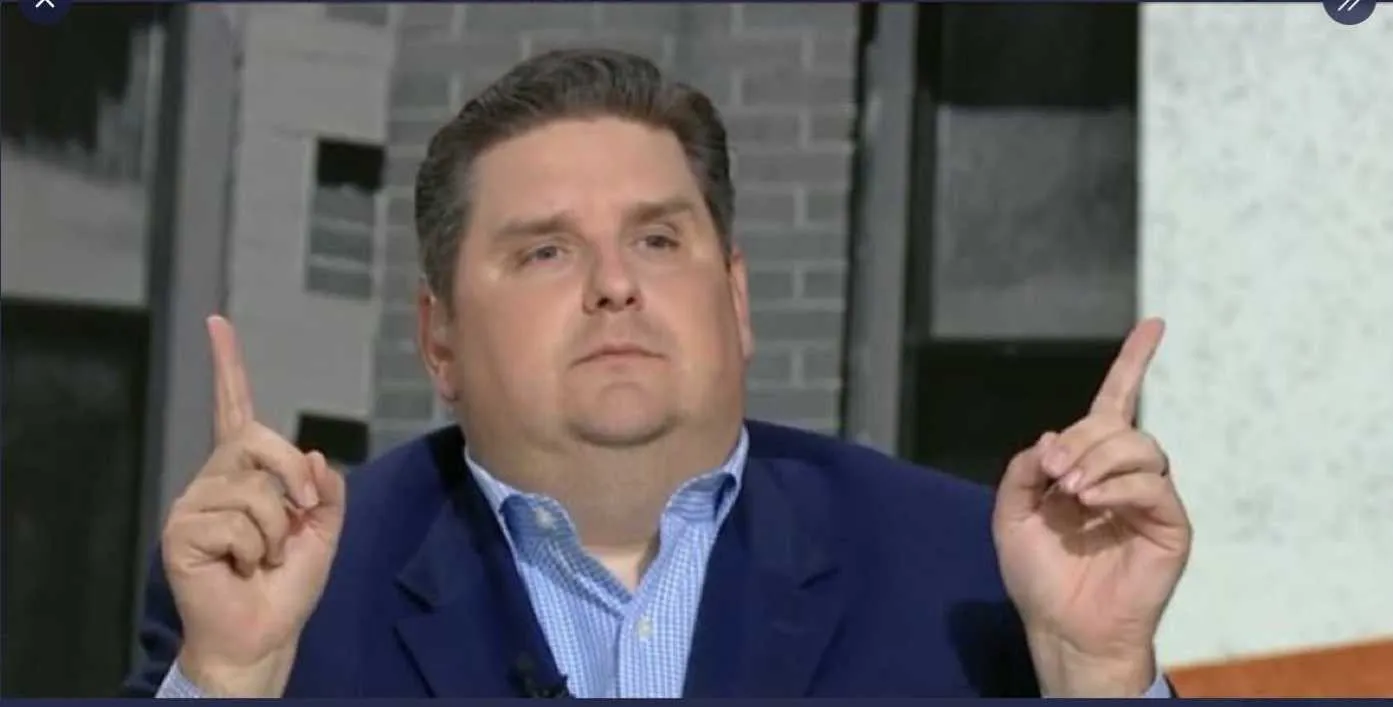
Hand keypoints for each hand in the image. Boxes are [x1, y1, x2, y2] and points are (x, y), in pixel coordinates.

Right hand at [161, 316, 346, 696]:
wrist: (265, 633)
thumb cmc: (287, 583)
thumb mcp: (323, 530)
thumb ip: (325, 490)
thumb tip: (310, 457)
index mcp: (246, 472)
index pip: (235, 410)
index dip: (228, 367)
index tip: (218, 324)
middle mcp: (214, 479)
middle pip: (257, 438)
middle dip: (291, 478)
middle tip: (300, 517)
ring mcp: (194, 503)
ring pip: (254, 489)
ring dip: (277, 530)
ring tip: (263, 557)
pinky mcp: (182, 531)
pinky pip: (238, 523)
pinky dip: (256, 550)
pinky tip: (241, 568)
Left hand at [991, 318, 1190, 696]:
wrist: (1061, 626)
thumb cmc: (1038, 575)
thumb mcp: (1011, 514)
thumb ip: (1024, 470)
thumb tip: (1053, 437)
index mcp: (1088, 464)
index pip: (1115, 403)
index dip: (1134, 362)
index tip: (1156, 324)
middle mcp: (1123, 475)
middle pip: (1114, 424)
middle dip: (1080, 439)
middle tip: (1052, 474)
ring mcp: (1149, 498)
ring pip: (1138, 446)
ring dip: (1098, 459)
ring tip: (1070, 492)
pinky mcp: (1169, 525)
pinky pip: (1153, 484)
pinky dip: (1118, 486)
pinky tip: (1091, 503)